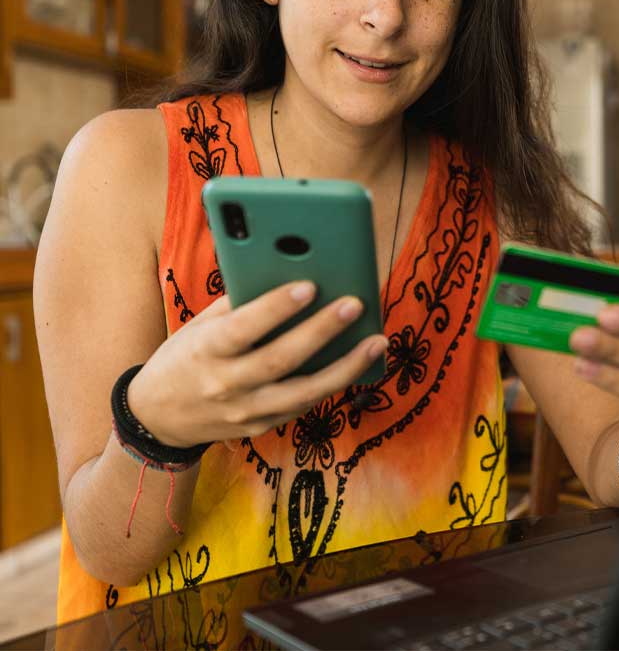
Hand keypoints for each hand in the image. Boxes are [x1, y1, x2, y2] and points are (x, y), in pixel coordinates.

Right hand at [127, 281, 386, 447]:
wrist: (158, 418)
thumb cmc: (184, 357)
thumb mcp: (197, 328)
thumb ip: (237, 306)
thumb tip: (286, 274)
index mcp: (205, 352)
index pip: (244, 328)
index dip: (276, 307)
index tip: (309, 284)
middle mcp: (225, 385)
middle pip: (281, 359)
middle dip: (321, 331)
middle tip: (355, 304)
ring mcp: (246, 412)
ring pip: (303, 392)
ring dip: (346, 367)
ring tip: (377, 341)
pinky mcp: (261, 427)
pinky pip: (303, 405)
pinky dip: (333, 383)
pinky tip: (359, 362)